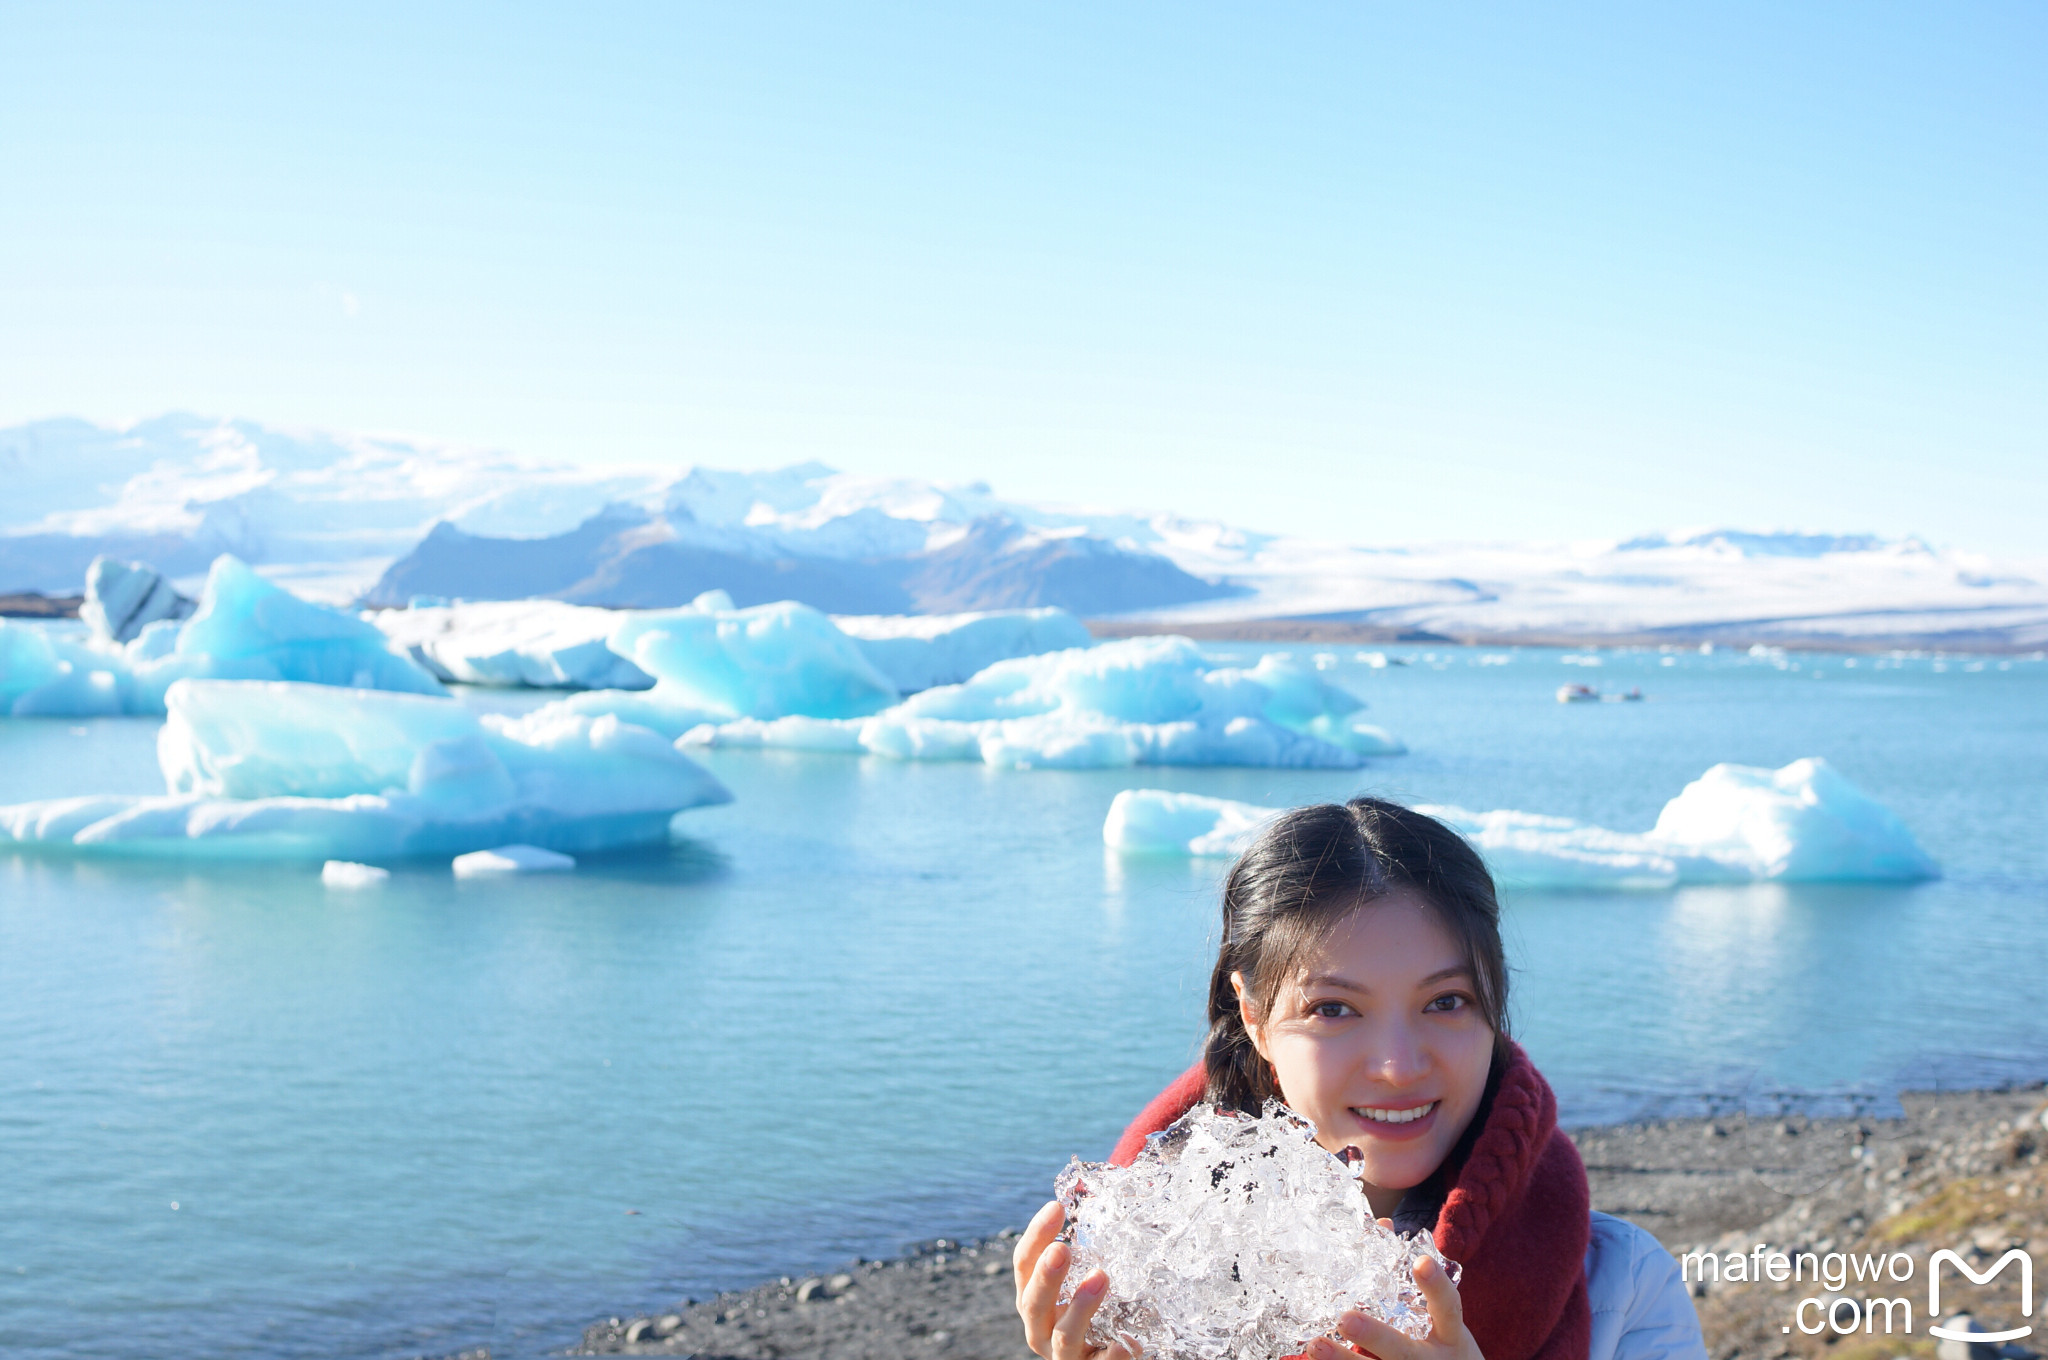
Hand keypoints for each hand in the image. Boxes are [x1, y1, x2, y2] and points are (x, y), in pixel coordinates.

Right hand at [1013, 1199, 1137, 1359]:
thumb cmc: (1091, 1315)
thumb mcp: (1077, 1285)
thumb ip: (1083, 1255)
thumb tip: (1103, 1199)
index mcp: (1032, 1300)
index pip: (1023, 1265)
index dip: (1036, 1236)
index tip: (1056, 1207)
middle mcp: (1040, 1329)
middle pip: (1034, 1303)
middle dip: (1047, 1276)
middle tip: (1063, 1248)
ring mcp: (1063, 1356)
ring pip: (1064, 1336)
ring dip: (1081, 1306)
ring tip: (1101, 1277)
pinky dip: (1111, 1355)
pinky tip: (1125, 1342)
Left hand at [1308, 1253, 1483, 1359]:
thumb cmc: (1442, 1343)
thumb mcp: (1438, 1315)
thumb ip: (1409, 1274)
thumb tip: (1381, 1224)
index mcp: (1449, 1335)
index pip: (1447, 1308)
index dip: (1436, 1287)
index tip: (1421, 1262)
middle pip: (1402, 1351)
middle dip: (1374, 1336)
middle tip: (1345, 1319)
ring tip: (1316, 1345)